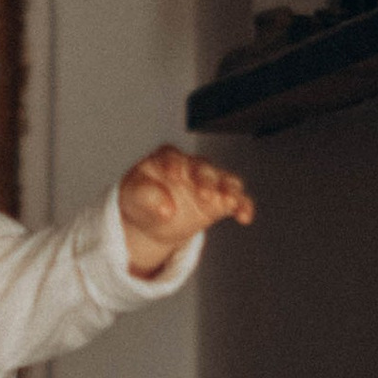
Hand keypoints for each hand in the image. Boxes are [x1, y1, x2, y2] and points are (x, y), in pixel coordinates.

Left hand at [117, 147, 255, 277]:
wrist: (152, 221)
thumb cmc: (141, 200)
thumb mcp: (134, 196)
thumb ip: (146, 196)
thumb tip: (166, 208)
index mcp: (167, 159)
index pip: (172, 156)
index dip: (174, 164)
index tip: (174, 175)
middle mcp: (192, 167)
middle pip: (203, 168)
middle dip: (206, 180)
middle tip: (204, 194)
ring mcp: (209, 183)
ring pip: (225, 181)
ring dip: (229, 191)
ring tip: (229, 202)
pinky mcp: (220, 202)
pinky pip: (237, 200)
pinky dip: (243, 207)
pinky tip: (244, 216)